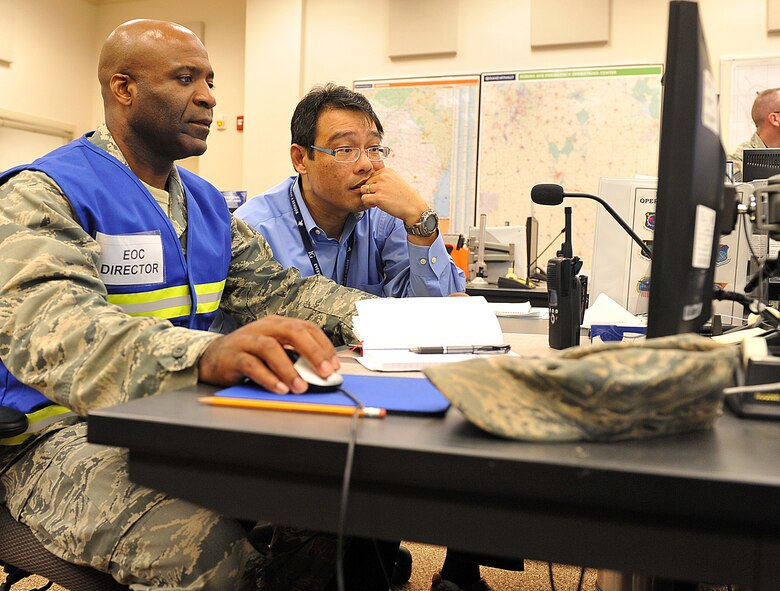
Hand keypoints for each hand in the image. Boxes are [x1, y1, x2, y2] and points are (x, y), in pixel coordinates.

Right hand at [198, 316, 339, 393]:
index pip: (306, 328)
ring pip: (271, 348)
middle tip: (326, 373)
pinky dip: (269, 378)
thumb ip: (294, 357)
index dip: (323, 346)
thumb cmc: (249, 355)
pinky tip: (280, 389)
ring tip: (302, 387)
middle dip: (313, 353)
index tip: (335, 365)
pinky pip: (252, 366)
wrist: (211, 358)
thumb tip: (321, 373)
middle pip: (293, 333)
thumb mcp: (275, 350)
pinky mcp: (233, 356)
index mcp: (278, 323)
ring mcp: (247, 340)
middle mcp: (264, 328)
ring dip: (290, 370)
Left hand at [360, 167, 430, 229]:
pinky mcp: (378, 198)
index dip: (374, 185)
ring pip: (363, 190)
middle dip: (370, 191)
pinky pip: (364, 199)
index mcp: (387, 171)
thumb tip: (370, 181)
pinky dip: (368, 203)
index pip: (371, 176)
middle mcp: (383, 176)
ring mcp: (380, 187)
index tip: (382, 191)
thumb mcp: (396, 180)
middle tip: (379, 198)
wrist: (414, 208)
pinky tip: (375, 205)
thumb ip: (384, 178)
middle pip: (366, 183)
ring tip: (377, 201)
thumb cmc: (405, 196)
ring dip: (368, 197)